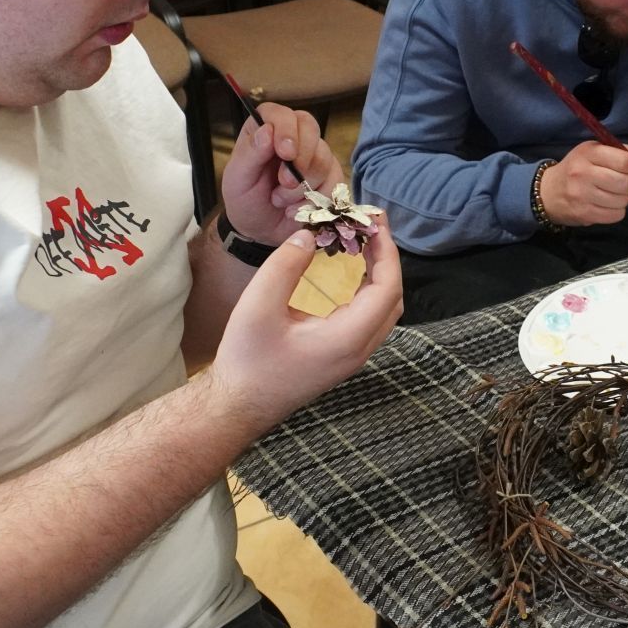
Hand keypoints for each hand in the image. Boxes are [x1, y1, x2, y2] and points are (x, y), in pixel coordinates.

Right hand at [205, 219, 403, 433]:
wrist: (236, 407)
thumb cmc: (247, 362)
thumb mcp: (258, 307)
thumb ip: (285, 266)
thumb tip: (308, 236)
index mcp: (348, 339)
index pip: (386, 288)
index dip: (386, 251)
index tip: (376, 220)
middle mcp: (358, 350)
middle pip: (391, 299)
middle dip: (386, 259)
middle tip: (370, 225)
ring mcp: (351, 357)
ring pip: (382, 311)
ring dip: (378, 274)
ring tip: (363, 242)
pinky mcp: (339, 358)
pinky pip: (367, 319)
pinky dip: (366, 290)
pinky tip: (350, 273)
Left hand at [221, 102, 342, 244]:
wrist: (261, 230)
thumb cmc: (245, 199)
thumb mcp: (238, 179)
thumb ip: (250, 154)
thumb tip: (267, 130)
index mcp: (265, 129)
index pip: (280, 114)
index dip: (286, 129)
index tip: (285, 153)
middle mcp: (293, 136)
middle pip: (310, 128)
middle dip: (300, 160)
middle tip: (284, 183)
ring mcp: (314, 155)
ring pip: (323, 159)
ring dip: (302, 187)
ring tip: (280, 201)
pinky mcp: (330, 176)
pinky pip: (335, 182)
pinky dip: (317, 200)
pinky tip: (297, 209)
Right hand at [539, 141, 627, 226]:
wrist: (548, 192)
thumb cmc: (577, 169)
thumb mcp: (597, 152)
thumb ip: (626, 152)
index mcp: (589, 153)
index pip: (625, 161)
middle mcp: (583, 173)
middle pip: (626, 183)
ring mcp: (582, 195)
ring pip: (623, 201)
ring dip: (626, 198)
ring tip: (616, 193)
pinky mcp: (584, 214)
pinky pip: (616, 215)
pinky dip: (618, 211)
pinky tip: (609, 204)